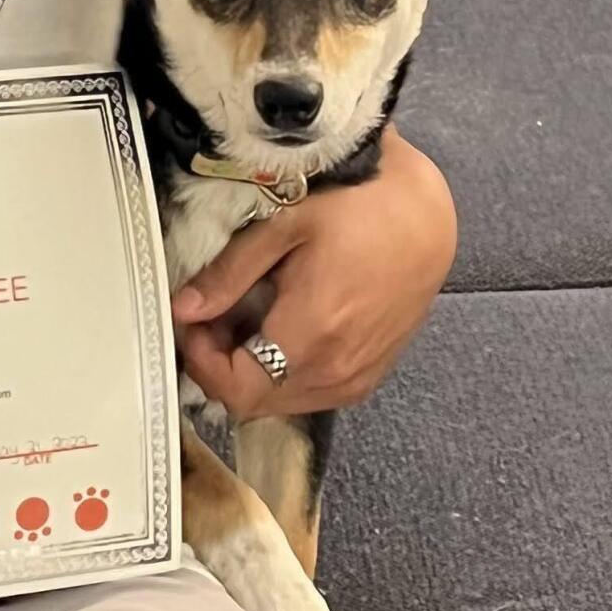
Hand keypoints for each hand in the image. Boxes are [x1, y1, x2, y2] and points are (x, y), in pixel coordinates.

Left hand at [171, 129, 456, 422]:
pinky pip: (311, 393)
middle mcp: (338, 370)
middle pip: (255, 402)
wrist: (427, 215)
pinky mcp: (370, 374)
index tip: (192, 323)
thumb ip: (231, 274)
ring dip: (252, 371)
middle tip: (212, 318)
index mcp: (313, 336)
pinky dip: (283, 373)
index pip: (237, 389)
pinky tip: (281, 329)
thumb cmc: (359, 207)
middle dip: (220, 366)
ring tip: (245, 319)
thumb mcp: (285, 226)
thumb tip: (184, 309)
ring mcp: (358, 377)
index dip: (202, 363)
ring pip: (281, 402)